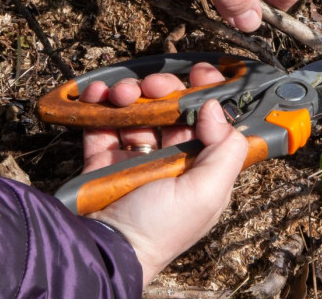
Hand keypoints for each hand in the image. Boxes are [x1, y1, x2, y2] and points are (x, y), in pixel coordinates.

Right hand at [79, 64, 248, 286]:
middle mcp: (171, 160)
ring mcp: (135, 158)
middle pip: (171, 110)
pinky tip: (98, 95)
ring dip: (129, 93)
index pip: (210, 122)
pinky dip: (99, 103)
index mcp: (201, 168)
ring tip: (120, 94)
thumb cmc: (160, 228)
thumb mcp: (206, 192)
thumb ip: (224, 149)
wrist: (104, 248)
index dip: (206, 95)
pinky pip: (102, 122)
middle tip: (153, 86)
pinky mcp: (103, 158)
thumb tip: (216, 108)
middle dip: (163, 90)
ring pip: (137, 111)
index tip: (200, 73)